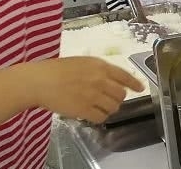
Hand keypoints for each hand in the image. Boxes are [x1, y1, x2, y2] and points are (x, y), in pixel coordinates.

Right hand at [25, 57, 142, 123]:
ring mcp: (93, 95)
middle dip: (118, 98)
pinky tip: (93, 114)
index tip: (140, 88)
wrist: (39, 81)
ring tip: (99, 107)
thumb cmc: (57, 70)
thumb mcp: (83, 62)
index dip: (134, 83)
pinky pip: (101, 117)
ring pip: (113, 107)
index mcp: (100, 66)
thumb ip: (100, 70)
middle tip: (109, 100)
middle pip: (121, 94)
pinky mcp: (84, 109)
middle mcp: (100, 80)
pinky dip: (99, 117)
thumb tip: (113, 80)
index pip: (124, 76)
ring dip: (109, 108)